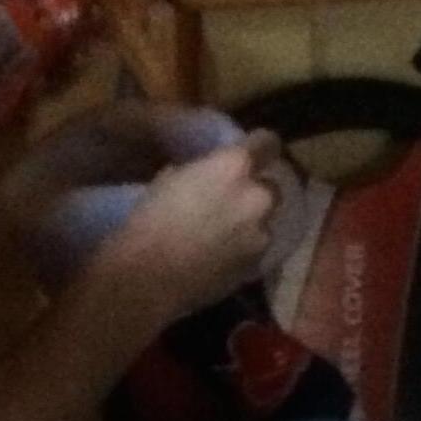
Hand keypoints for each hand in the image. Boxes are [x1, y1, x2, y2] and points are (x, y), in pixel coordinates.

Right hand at [90, 132, 281, 321]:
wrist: (149, 278)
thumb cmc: (150, 220)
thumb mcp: (170, 177)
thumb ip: (201, 170)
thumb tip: (208, 174)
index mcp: (235, 166)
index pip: (268, 142)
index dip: (259, 146)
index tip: (251, 151)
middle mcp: (258, 197)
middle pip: (271, 186)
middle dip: (255, 191)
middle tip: (231, 199)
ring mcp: (262, 234)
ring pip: (265, 221)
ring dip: (250, 222)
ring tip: (223, 232)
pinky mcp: (257, 265)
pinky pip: (256, 248)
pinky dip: (243, 248)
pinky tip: (220, 255)